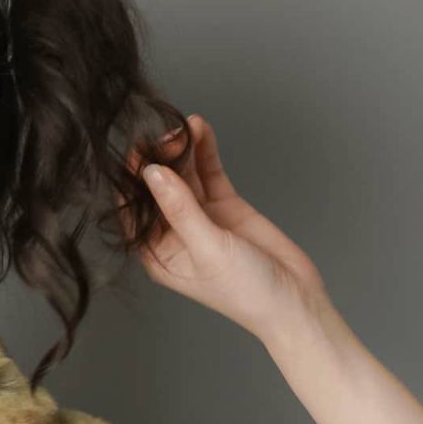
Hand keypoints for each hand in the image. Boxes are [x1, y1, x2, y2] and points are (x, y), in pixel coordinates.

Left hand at [120, 113, 330, 343]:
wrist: (291, 298)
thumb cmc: (244, 289)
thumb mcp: (208, 248)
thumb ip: (180, 209)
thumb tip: (153, 175)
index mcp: (158, 256)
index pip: (134, 214)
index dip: (132, 184)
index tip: (134, 153)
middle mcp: (173, 236)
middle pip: (158, 191)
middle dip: (159, 161)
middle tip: (166, 134)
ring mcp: (199, 218)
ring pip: (184, 177)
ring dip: (183, 151)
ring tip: (186, 126)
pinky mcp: (223, 206)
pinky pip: (208, 173)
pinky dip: (205, 152)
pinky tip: (201, 130)